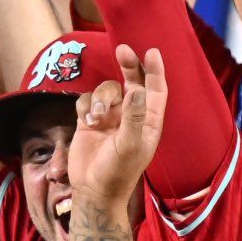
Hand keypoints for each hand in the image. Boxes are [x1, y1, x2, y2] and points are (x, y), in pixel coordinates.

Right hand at [66, 46, 165, 219]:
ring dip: (100, 98)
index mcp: (148, 121)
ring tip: (95, 117)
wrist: (92, 190)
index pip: (156, 90)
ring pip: (106, 90)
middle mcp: (131, 116)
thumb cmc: (118, 172)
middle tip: (122, 50)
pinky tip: (86, 122)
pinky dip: (86, 106)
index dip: (155, 70)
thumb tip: (139, 90)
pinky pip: (87, 100)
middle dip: (128, 65)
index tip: (152, 51)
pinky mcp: (89, 121)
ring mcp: (110, 117)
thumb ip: (134, 116)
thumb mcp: (130, 145)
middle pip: (132, 81)